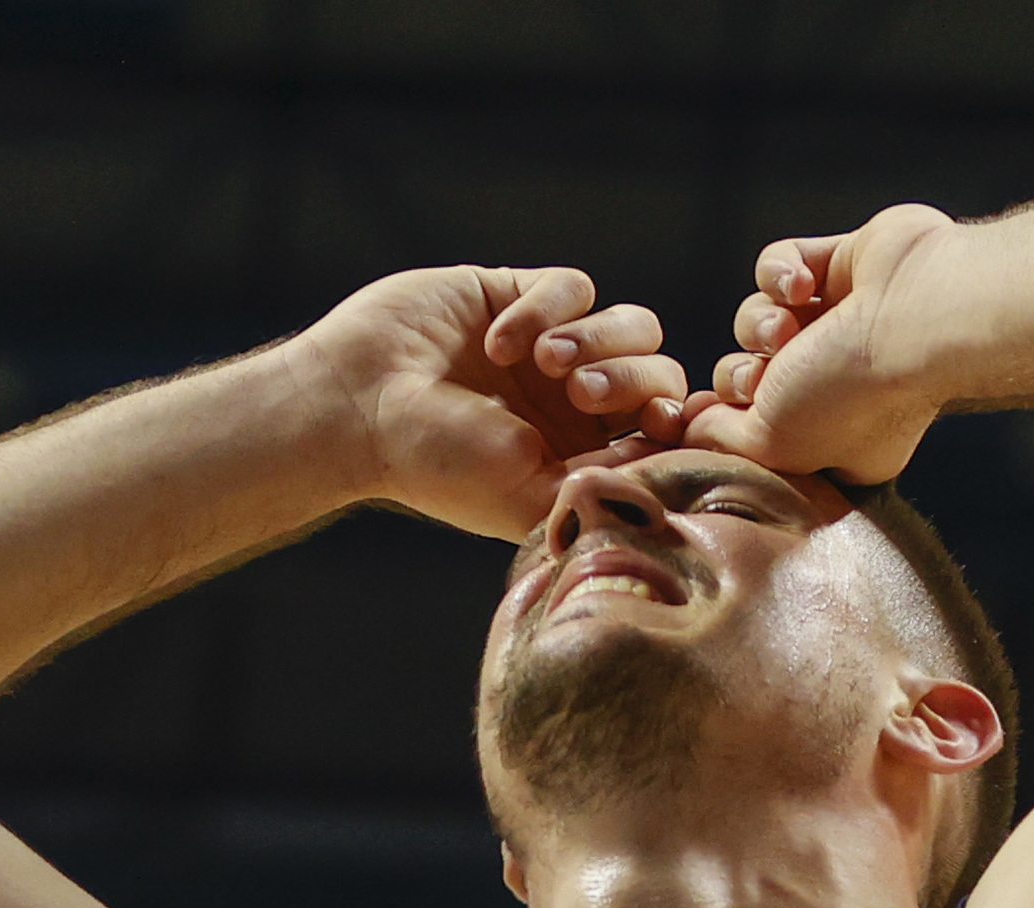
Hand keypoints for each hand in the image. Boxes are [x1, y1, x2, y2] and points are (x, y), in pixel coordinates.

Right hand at [296, 266, 691, 541]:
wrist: (358, 405)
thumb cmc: (437, 465)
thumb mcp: (531, 495)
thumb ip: (605, 485)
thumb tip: (672, 464)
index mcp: (585, 455)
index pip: (665, 430)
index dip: (675, 422)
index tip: (661, 423)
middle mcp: (575, 404)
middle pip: (658, 371)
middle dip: (629, 380)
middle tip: (578, 394)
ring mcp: (552, 347)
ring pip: (631, 324)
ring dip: (597, 341)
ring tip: (544, 363)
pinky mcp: (521, 296)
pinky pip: (575, 287)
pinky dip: (546, 309)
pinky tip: (498, 340)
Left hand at [684, 203, 960, 483]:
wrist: (919, 315)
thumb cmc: (853, 394)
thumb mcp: (774, 445)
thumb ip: (720, 441)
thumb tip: (688, 428)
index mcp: (833, 445)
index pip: (756, 436)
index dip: (724, 424)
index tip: (707, 416)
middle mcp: (839, 387)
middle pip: (747, 379)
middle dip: (742, 375)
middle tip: (767, 373)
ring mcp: (841, 324)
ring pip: (757, 321)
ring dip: (760, 322)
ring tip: (790, 323)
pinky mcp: (843, 266)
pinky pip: (778, 264)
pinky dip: (780, 269)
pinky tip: (803, 281)